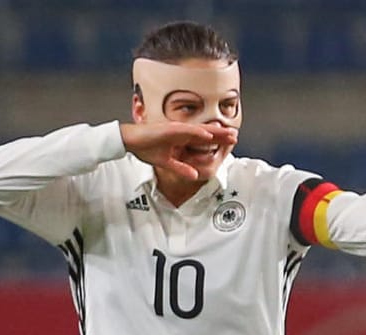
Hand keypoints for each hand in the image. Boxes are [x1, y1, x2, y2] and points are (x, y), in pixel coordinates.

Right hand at [120, 121, 237, 180]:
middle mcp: (181, 132)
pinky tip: (209, 135)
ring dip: (214, 131)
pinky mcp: (169, 129)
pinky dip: (198, 133)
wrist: (130, 141)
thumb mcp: (167, 162)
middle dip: (221, 134)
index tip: (230, 143)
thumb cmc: (145, 147)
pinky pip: (186, 131)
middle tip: (236, 136)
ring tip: (228, 133)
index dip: (217, 141)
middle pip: (205, 133)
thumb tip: (195, 175)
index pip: (203, 140)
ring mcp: (176, 129)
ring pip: (200, 130)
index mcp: (181, 138)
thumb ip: (181, 168)